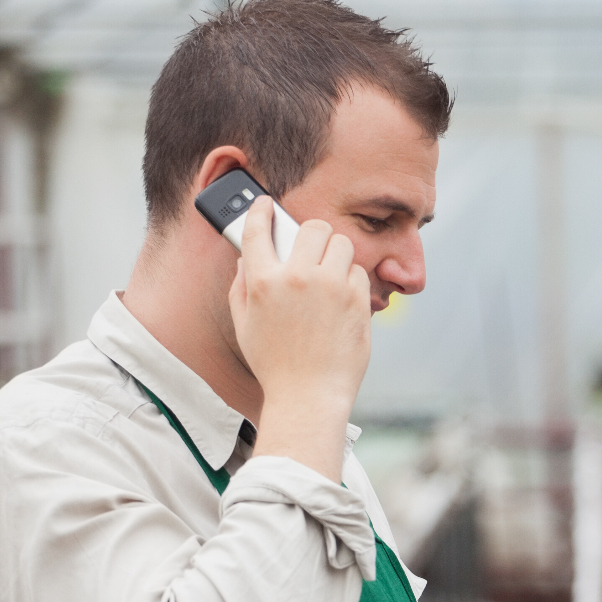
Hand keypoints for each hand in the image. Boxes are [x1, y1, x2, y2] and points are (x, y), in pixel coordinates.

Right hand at [231, 197, 372, 480]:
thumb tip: (248, 256)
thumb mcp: (244, 323)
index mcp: (262, 281)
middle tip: (310, 247)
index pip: (257, 229)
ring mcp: (330, 287)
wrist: (308, 395)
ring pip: (341, 243)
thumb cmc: (275, 363)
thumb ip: (243, 285)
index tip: (265, 205)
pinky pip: (358, 271)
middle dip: (311, 234)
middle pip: (312, 227)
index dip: (260, 211)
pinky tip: (340, 299)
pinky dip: (350, 280)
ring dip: (334, 254)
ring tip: (327, 274)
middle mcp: (297, 277)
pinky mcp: (356, 300)